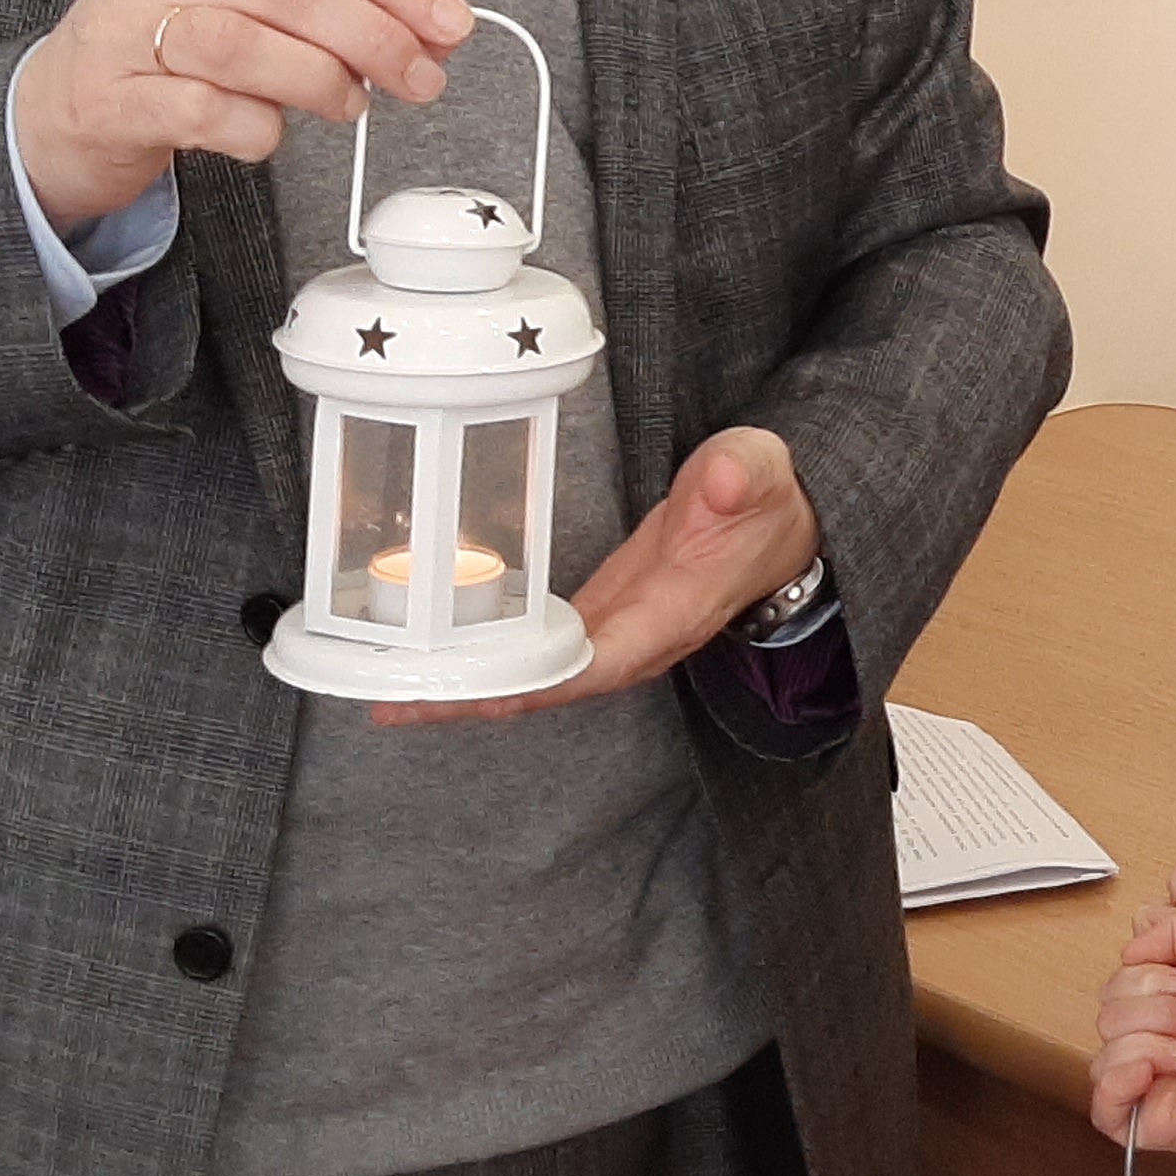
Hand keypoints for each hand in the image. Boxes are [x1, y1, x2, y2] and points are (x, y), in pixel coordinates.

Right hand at [12, 0, 473, 228]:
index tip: (450, 21)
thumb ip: (326, 7)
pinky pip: (204, 111)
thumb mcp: (239, 6)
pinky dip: (256, 129)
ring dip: (320, 79)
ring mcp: (124, 32)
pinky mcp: (110, 101)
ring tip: (350, 105)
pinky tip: (268, 134)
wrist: (51, 115)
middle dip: (374, 35)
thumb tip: (431, 28)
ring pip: (245, 43)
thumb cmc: (162, 56)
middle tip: (421, 76)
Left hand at [371, 427, 820, 725]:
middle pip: (548, 686)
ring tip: (395, 695)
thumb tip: (722, 482)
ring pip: (536, 677)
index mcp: (672, 612)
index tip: (475, 693)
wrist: (780, 523)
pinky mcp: (598, 616)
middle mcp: (638, 638)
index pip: (599, 661)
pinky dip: (488, 661)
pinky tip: (441, 660)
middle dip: (476, 700)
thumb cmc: (766, 498)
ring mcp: (615, 631)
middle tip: (397, 704)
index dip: (537, 682)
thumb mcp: (759, 471)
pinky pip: (537, 652)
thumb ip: (741, 475)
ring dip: (470, 689)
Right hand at [1087, 863, 1175, 1149]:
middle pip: (1108, 1008)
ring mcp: (1153, 1078)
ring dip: (1151, 1037)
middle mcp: (1161, 1035)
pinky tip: (1149, 1071)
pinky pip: (1103, 1104)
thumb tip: (1132, 946)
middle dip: (1153, 1003)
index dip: (1146, 970)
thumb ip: (1169, 928)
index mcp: (1175, 997)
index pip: (1120, 978)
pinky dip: (1119, 1079)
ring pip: (1105, 1046)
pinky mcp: (1150, 1118)